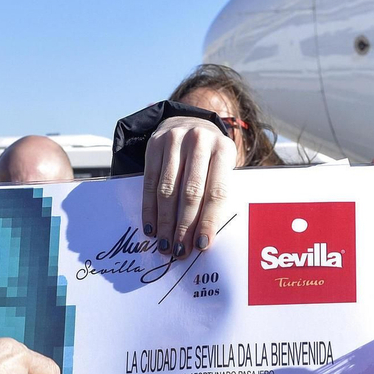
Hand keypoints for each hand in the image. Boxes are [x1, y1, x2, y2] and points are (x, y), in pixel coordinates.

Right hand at [143, 118, 236, 257]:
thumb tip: (207, 236)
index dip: (208, 221)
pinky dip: (150, 208)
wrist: (188, 121)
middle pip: (190, 193)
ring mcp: (174, 141)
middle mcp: (199, 142)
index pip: (216, 192)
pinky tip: (152, 227)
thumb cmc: (210, 155)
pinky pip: (150, 182)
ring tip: (166, 245)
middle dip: (184, 226)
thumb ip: (219, 192)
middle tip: (180, 251)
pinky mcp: (153, 144)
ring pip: (167, 190)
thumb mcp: (223, 165)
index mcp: (223, 149)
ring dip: (166, 222)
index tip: (202, 245)